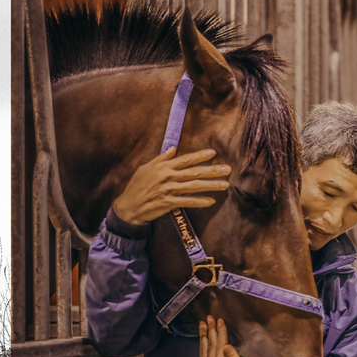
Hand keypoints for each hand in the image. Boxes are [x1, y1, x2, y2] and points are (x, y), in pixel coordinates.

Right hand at [112, 147, 230, 223]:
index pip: (185, 159)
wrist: (128, 206)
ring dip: (211, 186)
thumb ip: (161, 159)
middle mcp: (168, 177)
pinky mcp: (168, 203)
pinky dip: (199, 201)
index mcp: (163, 167)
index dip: (200, 156)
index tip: (213, 153)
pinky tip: (211, 201)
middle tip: (228, 169)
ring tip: (225, 185)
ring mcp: (169, 190)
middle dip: (212, 170)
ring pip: (194, 186)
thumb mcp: (145, 168)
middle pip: (194, 172)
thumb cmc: (136, 187)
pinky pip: (187, 202)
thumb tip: (173, 149)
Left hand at [199, 316, 261, 356]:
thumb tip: (226, 345)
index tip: (220, 320)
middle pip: (209, 347)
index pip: (219, 346)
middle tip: (209, 318)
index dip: (220, 332)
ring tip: (202, 325)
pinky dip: (202, 349)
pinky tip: (203, 342)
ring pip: (203, 352)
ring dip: (203, 338)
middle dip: (209, 331)